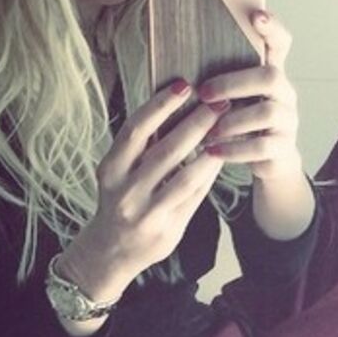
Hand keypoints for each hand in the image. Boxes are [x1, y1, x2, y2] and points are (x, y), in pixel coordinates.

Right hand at [58, 81, 227, 302]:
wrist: (111, 251)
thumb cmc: (120, 200)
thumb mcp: (119, 171)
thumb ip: (142, 147)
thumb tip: (175, 107)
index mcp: (111, 168)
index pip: (136, 130)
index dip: (160, 105)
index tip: (183, 85)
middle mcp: (125, 189)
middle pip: (165, 150)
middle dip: (195, 124)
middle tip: (219, 103)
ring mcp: (146, 211)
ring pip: (184, 176)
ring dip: (208, 149)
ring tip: (226, 128)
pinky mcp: (167, 228)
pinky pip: (194, 196)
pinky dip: (208, 175)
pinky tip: (221, 157)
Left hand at [196, 10, 302, 186]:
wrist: (269, 162)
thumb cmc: (241, 122)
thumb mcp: (233, 97)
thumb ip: (218, 77)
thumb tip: (176, 57)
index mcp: (272, 74)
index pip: (281, 42)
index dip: (272, 28)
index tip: (256, 16)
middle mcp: (285, 94)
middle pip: (270, 77)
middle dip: (234, 84)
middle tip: (204, 94)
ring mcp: (288, 121)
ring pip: (267, 113)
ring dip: (232, 121)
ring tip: (207, 131)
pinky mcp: (284, 148)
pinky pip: (262, 146)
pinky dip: (233, 150)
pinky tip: (212, 151)